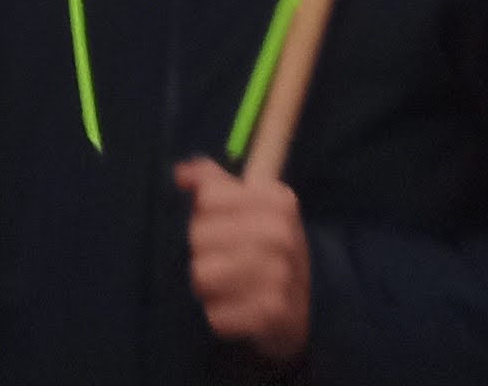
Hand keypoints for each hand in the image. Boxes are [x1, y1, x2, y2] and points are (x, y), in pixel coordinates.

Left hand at [175, 159, 308, 354]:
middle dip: (201, 251)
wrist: (308, 302)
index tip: (222, 225)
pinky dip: (219, 314)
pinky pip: (215, 314)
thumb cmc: (266, 244)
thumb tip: (180, 174)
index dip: (203, 214)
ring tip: (226, 284)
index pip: (206, 198)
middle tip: (221, 259)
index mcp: (277, 199)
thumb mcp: (247, 203)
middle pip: (199, 235)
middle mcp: (282, 234)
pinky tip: (236, 308)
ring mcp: (280, 275)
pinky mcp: (272, 314)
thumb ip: (211, 182)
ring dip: (206, 284)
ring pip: (202, 275)